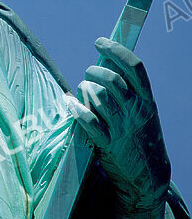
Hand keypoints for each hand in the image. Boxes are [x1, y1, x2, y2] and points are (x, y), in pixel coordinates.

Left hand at [69, 38, 170, 218]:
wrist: (149, 176)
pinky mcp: (108, 144)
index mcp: (147, 100)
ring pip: (99, 97)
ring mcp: (122, 128)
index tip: (99, 42)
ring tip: (83, 90)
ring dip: (85, 89)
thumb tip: (104, 62)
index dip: (115, 50)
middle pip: (112, 80)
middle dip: (95, 71)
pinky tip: (70, 103)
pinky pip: (89, 122)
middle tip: (89, 74)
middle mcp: (136, 111)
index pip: (134, 66)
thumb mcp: (142, 111)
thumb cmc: (140, 136)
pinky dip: (77, 110)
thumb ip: (128, 90)